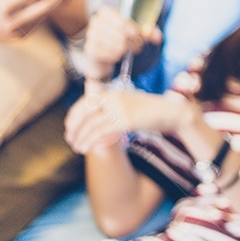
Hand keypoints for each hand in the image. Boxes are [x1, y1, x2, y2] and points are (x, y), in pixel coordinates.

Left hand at [65, 87, 194, 152]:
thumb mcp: (129, 102)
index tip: (69, 126)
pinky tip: (87, 148)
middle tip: (70, 139)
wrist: (171, 111)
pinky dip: (91, 141)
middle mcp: (114, 98)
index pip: (86, 101)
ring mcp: (119, 109)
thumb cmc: (150, 110)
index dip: (74, 115)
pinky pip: (102, 132)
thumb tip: (97, 116)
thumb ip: (113, 106)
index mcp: (112, 92)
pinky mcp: (126, 121)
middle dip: (74, 127)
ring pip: (92, 124)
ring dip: (81, 137)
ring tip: (77, 148)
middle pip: (85, 112)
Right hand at [82, 6, 161, 79]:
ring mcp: (91, 35)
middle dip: (134, 41)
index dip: (135, 30)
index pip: (124, 20)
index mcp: (106, 12)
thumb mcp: (135, 32)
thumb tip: (158, 38)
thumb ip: (148, 31)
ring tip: (128, 49)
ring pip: (118, 45)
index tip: (141, 37)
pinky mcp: (90, 49)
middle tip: (138, 46)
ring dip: (127, 50)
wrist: (102, 55)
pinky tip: (117, 54)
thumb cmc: (120, 38)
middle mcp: (96, 21)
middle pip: (122, 33)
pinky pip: (111, 55)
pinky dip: (118, 56)